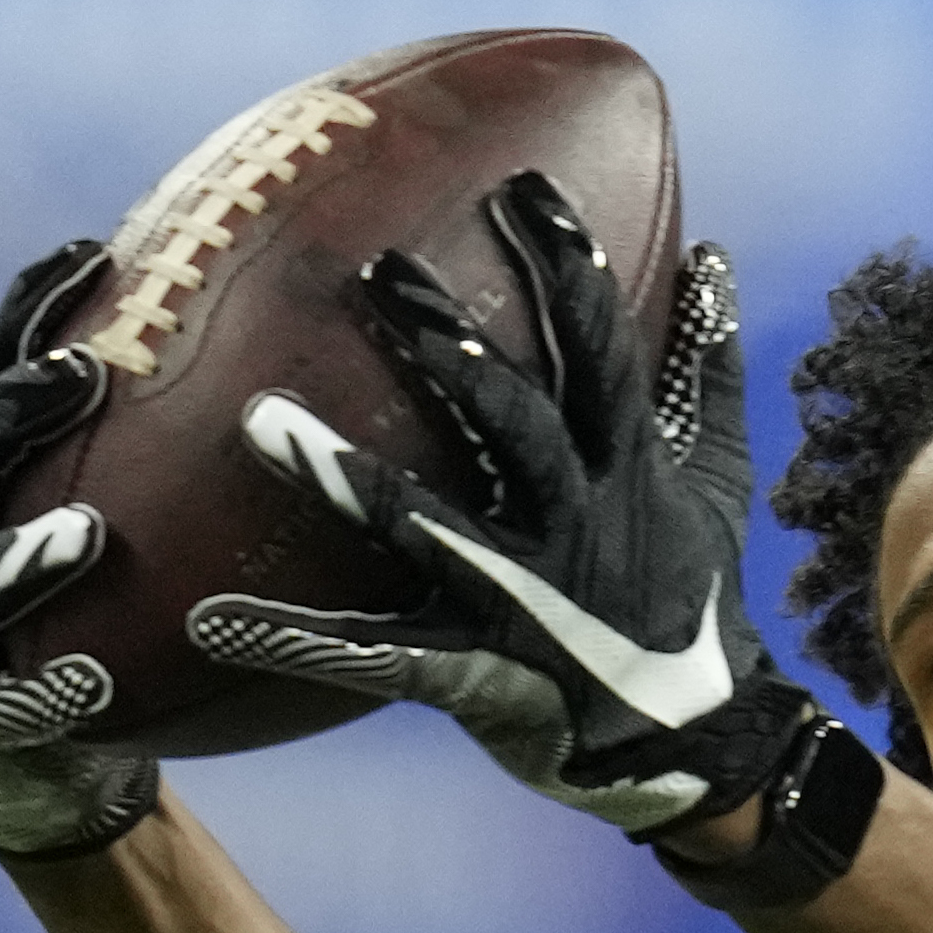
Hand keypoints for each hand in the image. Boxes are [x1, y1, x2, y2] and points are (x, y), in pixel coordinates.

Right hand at [0, 242, 160, 859]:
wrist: (65, 745)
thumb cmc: (134, 611)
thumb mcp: (175, 524)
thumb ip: (203, 453)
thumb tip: (322, 353)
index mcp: (7, 469)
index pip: (11, 369)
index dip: (38, 309)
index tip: (92, 253)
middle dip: (15, 405)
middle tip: (83, 374)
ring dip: (21, 552)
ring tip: (83, 535)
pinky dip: (32, 684)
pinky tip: (81, 681)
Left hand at [186, 174, 822, 835]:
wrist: (698, 743)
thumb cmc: (695, 597)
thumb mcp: (717, 479)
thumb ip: (708, 367)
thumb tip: (711, 256)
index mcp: (627, 469)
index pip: (600, 353)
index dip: (567, 270)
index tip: (524, 188)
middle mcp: (577, 524)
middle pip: (514, 423)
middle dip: (455, 348)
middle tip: (384, 270)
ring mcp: (523, 601)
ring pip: (431, 528)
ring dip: (348, 477)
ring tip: (259, 422)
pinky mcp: (478, 674)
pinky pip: (378, 657)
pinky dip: (298, 641)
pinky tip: (215, 621)